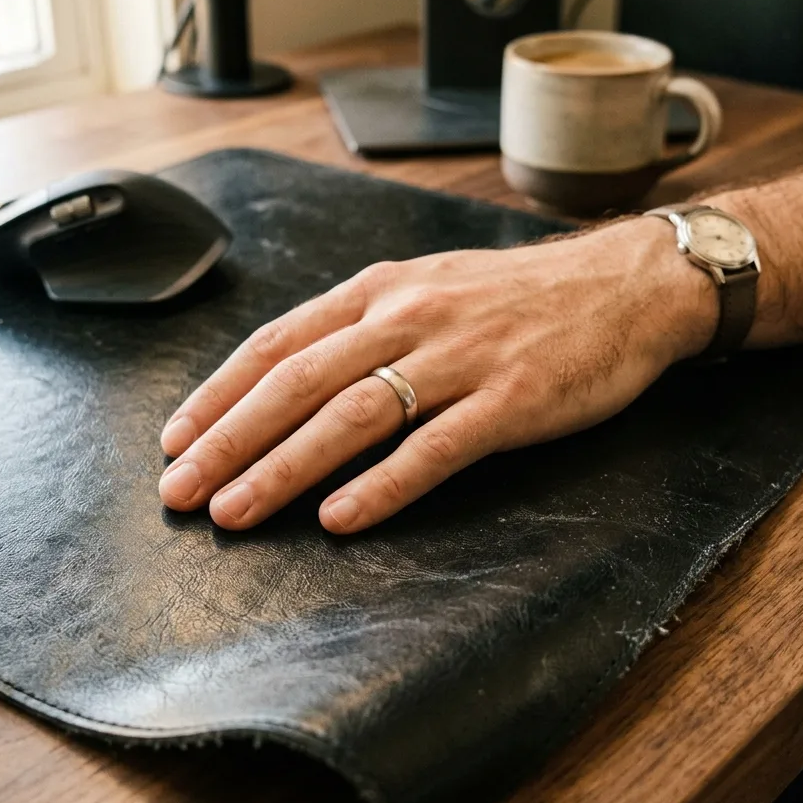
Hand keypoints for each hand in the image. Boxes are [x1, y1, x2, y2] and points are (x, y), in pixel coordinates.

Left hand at [158, 217, 714, 533]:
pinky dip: (382, 486)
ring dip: (284, 468)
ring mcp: (460, 358)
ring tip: (235, 512)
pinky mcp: (511, 399)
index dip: (220, 394)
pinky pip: (435, 448)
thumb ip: (364, 325)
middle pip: (298, 383)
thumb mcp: (430, 287)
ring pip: (352, 416)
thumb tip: (294, 378)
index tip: (177, 439)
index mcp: (381, 291)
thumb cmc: (520, 296)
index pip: (279, 344)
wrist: (625, 284)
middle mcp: (408, 317)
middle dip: (228, 441)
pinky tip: (340, 519)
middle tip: (179, 492)